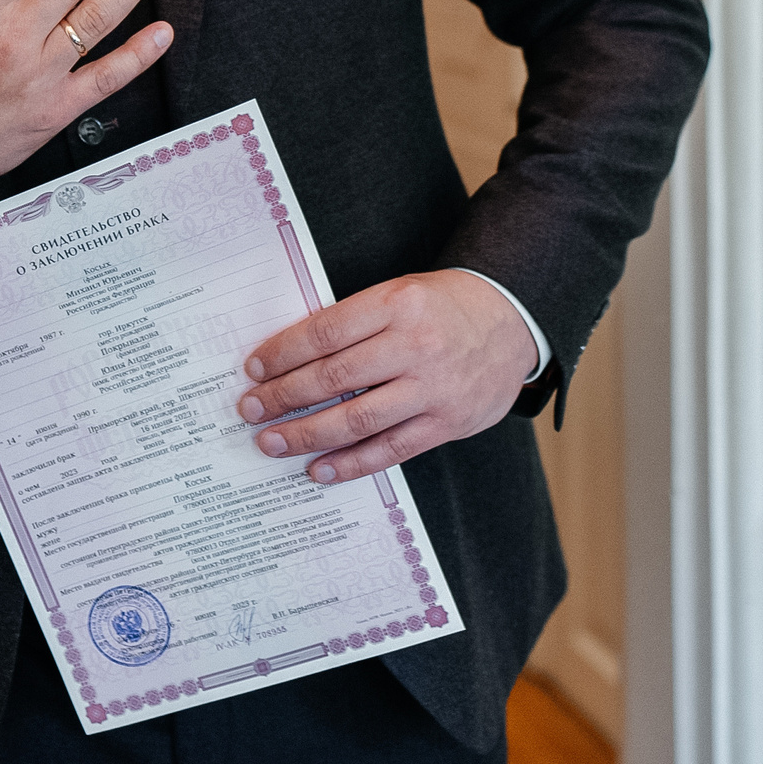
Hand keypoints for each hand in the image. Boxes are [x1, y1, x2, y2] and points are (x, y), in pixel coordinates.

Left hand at [237, 269, 539, 483]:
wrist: (511, 320)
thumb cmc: (441, 307)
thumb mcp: (398, 294)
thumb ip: (353, 323)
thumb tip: (290, 358)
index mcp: (396, 305)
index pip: (324, 333)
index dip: (282, 354)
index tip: (253, 370)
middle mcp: (415, 346)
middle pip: (334, 377)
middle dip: (284, 398)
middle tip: (250, 411)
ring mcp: (434, 388)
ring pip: (358, 419)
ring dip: (308, 435)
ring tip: (272, 443)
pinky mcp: (448, 423)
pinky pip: (392, 449)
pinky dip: (352, 463)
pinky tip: (321, 469)